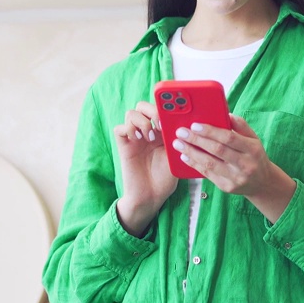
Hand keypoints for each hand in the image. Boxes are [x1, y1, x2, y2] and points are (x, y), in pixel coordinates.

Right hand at [112, 101, 177, 234]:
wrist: (151, 196)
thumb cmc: (165, 179)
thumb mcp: (177, 156)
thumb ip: (177, 138)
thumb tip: (184, 122)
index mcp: (162, 131)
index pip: (159, 108)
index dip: (164, 107)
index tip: (172, 116)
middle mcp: (147, 131)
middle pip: (143, 106)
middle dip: (151, 110)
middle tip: (159, 124)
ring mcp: (135, 138)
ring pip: (130, 113)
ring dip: (141, 121)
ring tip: (149, 137)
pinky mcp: (124, 147)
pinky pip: (119, 129)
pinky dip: (128, 129)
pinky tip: (138, 139)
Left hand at [171, 115, 296, 221]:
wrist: (263, 183)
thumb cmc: (254, 156)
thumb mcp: (253, 139)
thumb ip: (240, 125)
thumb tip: (224, 113)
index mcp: (252, 149)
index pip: (229, 138)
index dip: (210, 131)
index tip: (195, 125)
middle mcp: (245, 164)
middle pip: (217, 150)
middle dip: (196, 140)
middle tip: (181, 133)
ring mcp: (236, 178)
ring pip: (209, 164)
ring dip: (191, 153)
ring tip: (179, 144)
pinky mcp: (227, 187)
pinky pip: (207, 174)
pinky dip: (194, 164)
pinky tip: (185, 156)